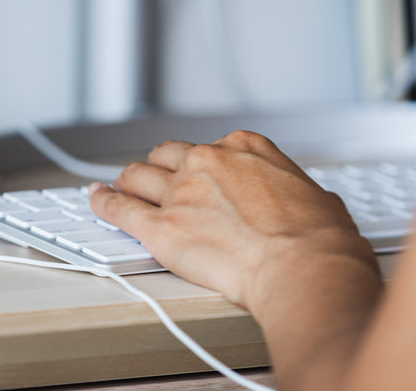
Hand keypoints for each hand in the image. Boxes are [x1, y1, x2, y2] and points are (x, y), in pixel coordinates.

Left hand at [89, 130, 377, 311]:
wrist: (303, 269)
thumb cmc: (319, 241)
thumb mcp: (319, 199)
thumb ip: (296, 193)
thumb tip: (307, 202)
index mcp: (246, 148)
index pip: (211, 147)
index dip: (202, 165)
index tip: (199, 175)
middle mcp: (208, 161)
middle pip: (167, 154)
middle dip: (161, 168)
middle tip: (156, 180)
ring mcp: (180, 191)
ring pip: (138, 175)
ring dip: (128, 182)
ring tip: (120, 188)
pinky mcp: (160, 226)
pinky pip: (119, 208)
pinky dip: (103, 202)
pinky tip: (96, 200)